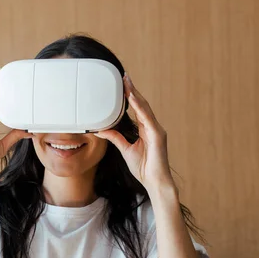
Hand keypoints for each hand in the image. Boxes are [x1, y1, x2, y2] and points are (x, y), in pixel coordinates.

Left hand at [94, 73, 174, 191]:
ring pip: (145, 108)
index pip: (137, 108)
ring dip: (136, 95)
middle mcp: (153, 127)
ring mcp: (156, 130)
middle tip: (124, 76)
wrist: (154, 181)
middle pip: (142, 104)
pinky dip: (140, 108)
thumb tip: (100, 129)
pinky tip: (133, 99)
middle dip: (133, 90)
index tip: (123, 84)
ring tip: (127, 83)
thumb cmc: (144, 168)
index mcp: (146, 129)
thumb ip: (115, 137)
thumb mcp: (125, 149)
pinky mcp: (158, 135)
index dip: (131, 96)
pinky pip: (147, 118)